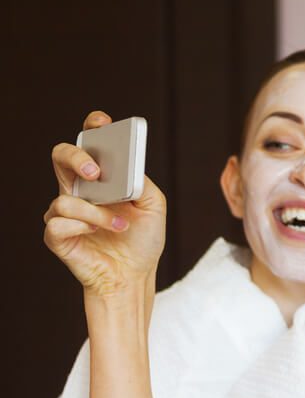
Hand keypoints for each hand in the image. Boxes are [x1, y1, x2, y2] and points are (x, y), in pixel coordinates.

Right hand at [43, 111, 166, 297]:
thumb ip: (141, 183)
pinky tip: (97, 233)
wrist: (134, 275)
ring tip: (119, 224)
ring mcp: (65, 212)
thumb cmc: (142, 240)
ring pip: (64, 198)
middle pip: (61, 156)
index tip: (103, 122)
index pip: (90, 143)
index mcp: (102, 178)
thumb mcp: (154, 206)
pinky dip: (82, 227)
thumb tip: (126, 168)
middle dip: (76, 157)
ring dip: (97, 213)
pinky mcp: (57, 236)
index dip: (92, 127)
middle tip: (96, 172)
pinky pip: (58, 223)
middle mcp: (79, 190)